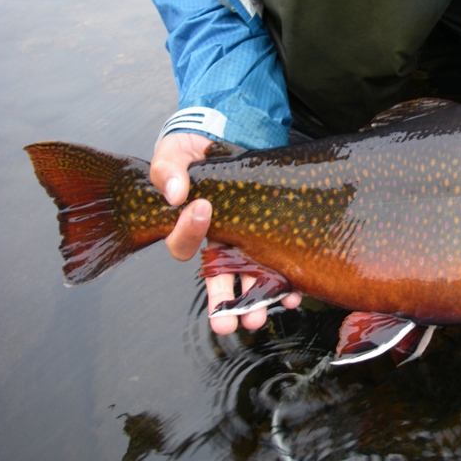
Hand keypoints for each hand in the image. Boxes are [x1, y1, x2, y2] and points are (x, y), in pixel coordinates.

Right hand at [151, 132, 300, 334]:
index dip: (189, 230)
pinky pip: (278, 263)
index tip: (201, 208)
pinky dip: (285, 282)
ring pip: (249, 278)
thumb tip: (174, 194)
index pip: (184, 242)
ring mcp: (247, 240)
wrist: (229, 136)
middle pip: (218, 278)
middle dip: (224, 304)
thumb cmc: (194, 150)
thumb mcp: (173, 153)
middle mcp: (219, 240)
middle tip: (227, 324)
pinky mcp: (272, 234)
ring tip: (258, 319)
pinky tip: (293, 294)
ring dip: (255, 301)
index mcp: (190, 225)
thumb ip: (167, 171)